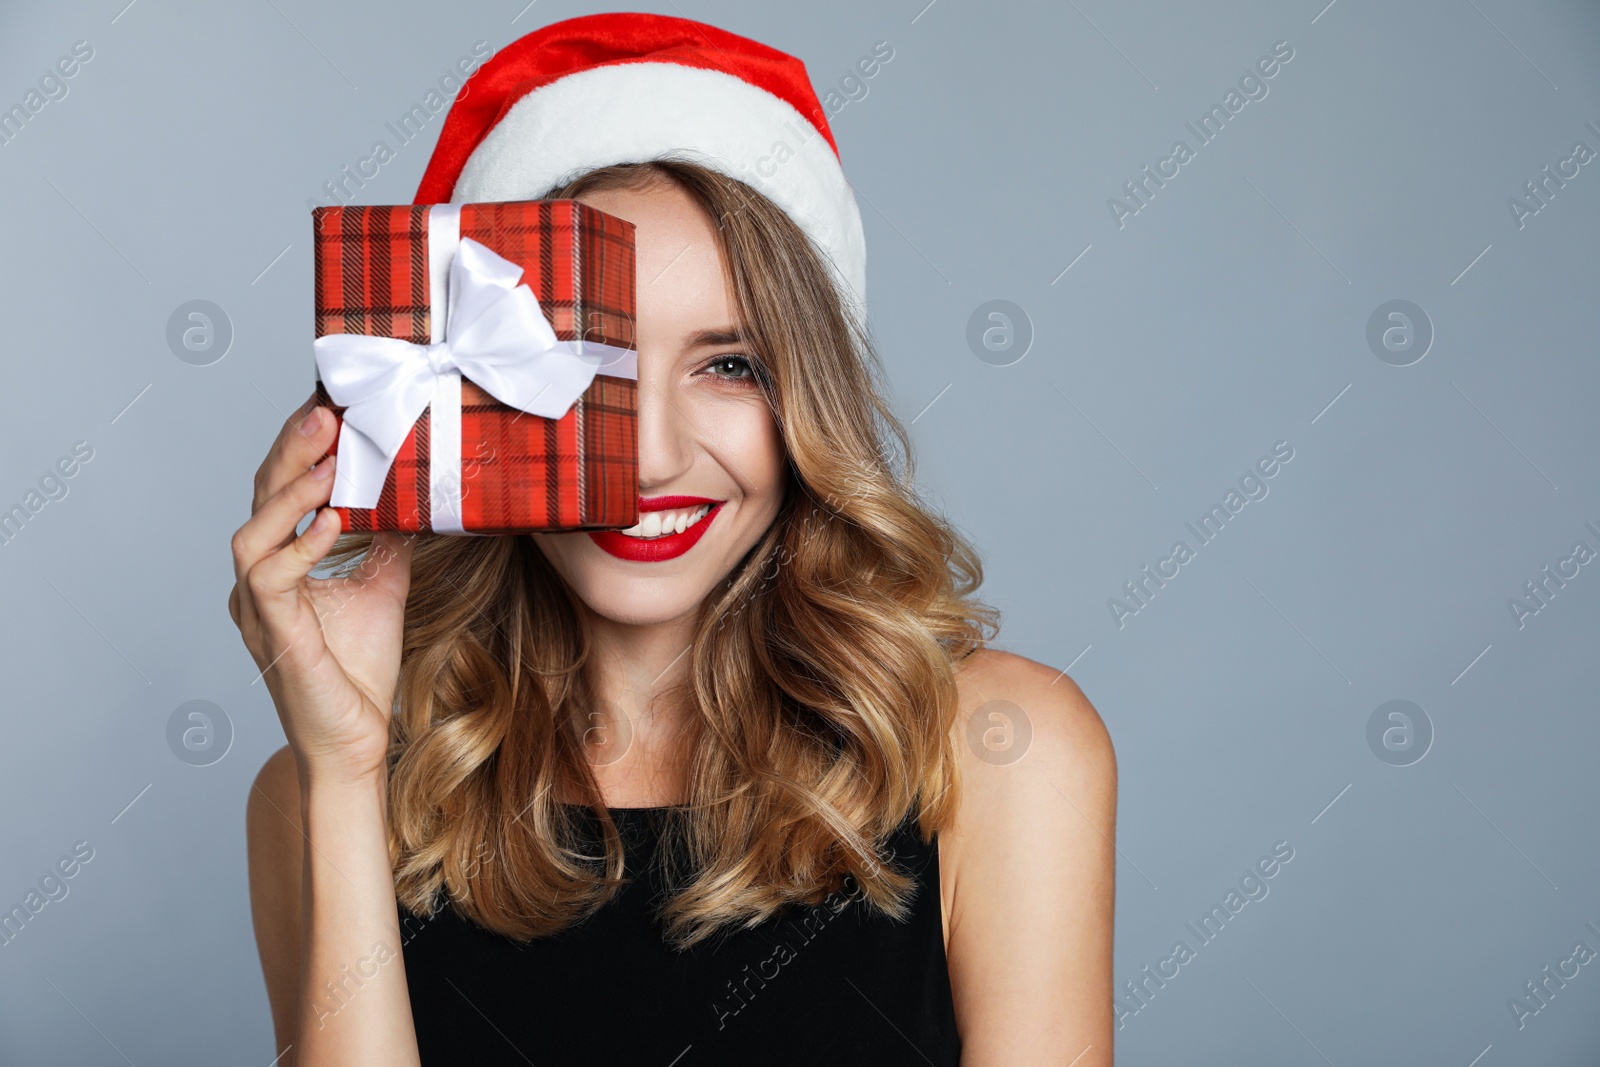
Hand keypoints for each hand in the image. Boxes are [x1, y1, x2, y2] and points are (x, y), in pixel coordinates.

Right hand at [229, 395, 413, 785]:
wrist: (355, 739)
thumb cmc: (358, 668)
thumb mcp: (384, 584)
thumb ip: (388, 537)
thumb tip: (414, 488)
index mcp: (279, 563)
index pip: (281, 491)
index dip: (301, 448)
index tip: (332, 405)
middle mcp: (257, 579)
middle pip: (260, 498)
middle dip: (293, 450)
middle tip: (327, 411)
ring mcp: (256, 606)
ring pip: (253, 532)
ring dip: (291, 491)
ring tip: (329, 457)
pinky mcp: (271, 632)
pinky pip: (272, 578)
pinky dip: (301, 545)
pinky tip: (332, 520)